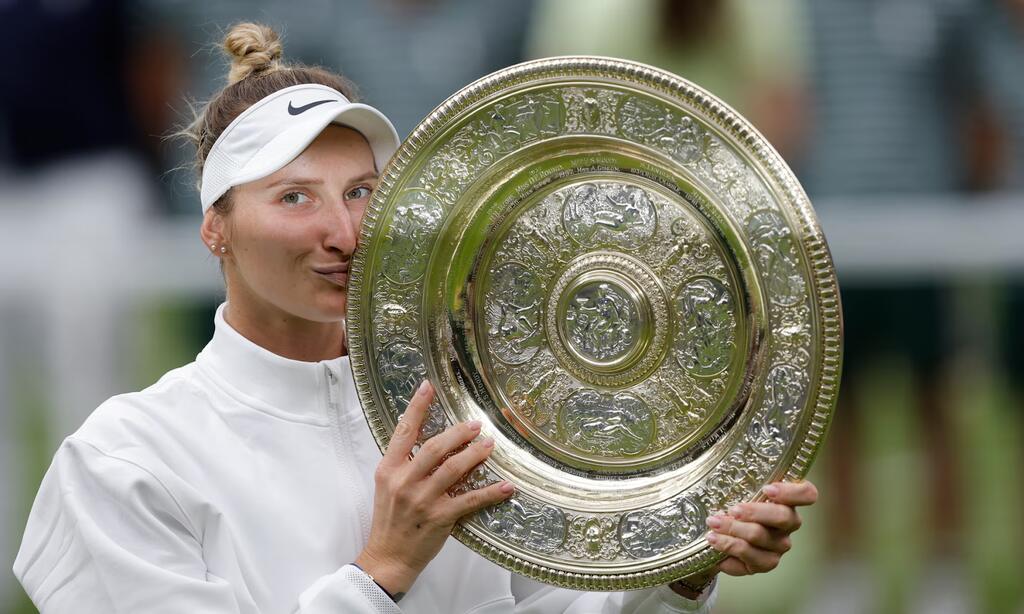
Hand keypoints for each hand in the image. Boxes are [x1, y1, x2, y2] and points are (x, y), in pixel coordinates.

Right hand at [355, 380, 514, 595]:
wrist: (387, 557)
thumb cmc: (389, 520)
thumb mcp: (387, 486)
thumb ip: (404, 464)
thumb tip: (433, 443)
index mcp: (389, 469)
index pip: (404, 431)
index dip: (417, 407)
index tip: (428, 387)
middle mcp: (404, 481)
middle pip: (435, 447)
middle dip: (458, 433)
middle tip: (476, 424)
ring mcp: (423, 500)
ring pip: (454, 469)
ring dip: (475, 455)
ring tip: (489, 445)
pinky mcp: (440, 518)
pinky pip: (470, 500)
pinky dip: (490, 492)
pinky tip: (506, 486)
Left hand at [705, 480, 817, 576]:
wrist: (719, 538)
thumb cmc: (733, 507)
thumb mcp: (737, 489)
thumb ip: (740, 479)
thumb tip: (722, 462)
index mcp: (787, 500)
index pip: (807, 494)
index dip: (792, 492)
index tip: (767, 489)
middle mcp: (789, 524)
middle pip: (783, 517)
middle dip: (754, 512)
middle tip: (732, 510)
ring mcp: (778, 546)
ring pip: (761, 538)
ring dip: (733, 531)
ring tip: (713, 525)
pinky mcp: (764, 564)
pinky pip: (750, 560)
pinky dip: (729, 551)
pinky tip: (714, 544)